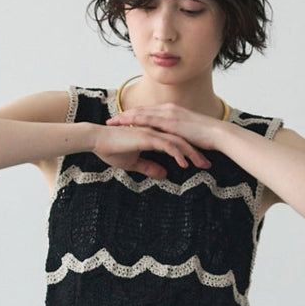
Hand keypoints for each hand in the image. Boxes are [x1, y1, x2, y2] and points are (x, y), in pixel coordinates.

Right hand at [90, 122, 210, 179]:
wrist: (96, 140)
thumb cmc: (111, 149)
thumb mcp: (134, 163)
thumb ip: (149, 167)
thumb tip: (164, 174)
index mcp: (153, 134)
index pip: (177, 142)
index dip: (189, 152)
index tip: (199, 163)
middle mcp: (155, 131)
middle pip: (182, 140)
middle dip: (197, 153)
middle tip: (208, 165)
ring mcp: (152, 132)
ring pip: (178, 142)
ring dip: (192, 154)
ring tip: (202, 165)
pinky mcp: (147, 137)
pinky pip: (167, 145)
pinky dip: (178, 154)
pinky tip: (185, 164)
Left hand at [107, 103, 227, 153]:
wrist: (218, 134)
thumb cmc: (206, 137)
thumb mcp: (187, 135)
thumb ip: (177, 136)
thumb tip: (171, 144)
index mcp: (172, 111)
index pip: (148, 112)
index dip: (133, 115)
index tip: (120, 120)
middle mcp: (168, 109)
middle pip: (141, 110)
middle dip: (125, 115)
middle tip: (110, 120)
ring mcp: (169, 114)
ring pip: (142, 113)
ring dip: (126, 117)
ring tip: (112, 122)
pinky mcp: (171, 122)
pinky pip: (150, 121)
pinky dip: (137, 122)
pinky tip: (126, 126)